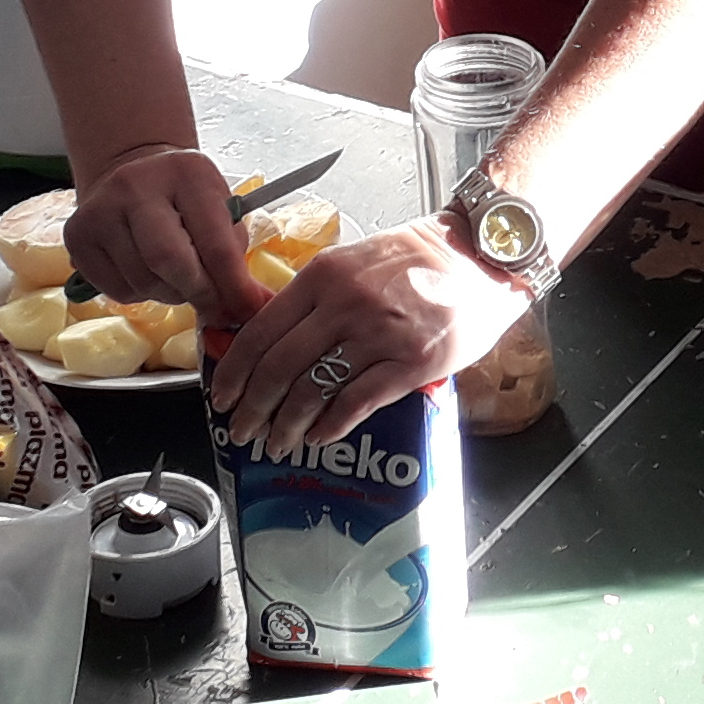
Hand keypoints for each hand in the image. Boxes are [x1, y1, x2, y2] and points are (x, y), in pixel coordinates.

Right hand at [66, 145, 263, 321]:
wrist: (134, 171)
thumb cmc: (187, 199)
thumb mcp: (219, 211)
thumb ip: (233, 258)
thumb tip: (250, 310)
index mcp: (186, 174)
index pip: (214, 243)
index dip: (233, 287)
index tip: (247, 311)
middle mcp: (135, 185)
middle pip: (168, 262)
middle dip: (197, 293)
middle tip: (212, 304)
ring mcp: (99, 210)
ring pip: (142, 282)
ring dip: (169, 294)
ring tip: (176, 277)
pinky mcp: (76, 235)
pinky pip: (116, 290)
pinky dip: (140, 294)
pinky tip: (145, 272)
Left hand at [208, 215, 527, 457]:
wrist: (480, 259)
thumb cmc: (418, 261)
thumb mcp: (354, 263)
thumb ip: (314, 298)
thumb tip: (272, 340)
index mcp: (323, 276)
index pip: (261, 331)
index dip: (235, 372)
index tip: (224, 396)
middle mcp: (345, 305)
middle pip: (279, 368)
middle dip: (253, 408)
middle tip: (243, 431)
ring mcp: (379, 336)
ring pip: (313, 391)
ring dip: (287, 426)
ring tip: (279, 444)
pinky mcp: (411, 363)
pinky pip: (356, 403)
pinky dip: (331, 426)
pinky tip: (319, 437)